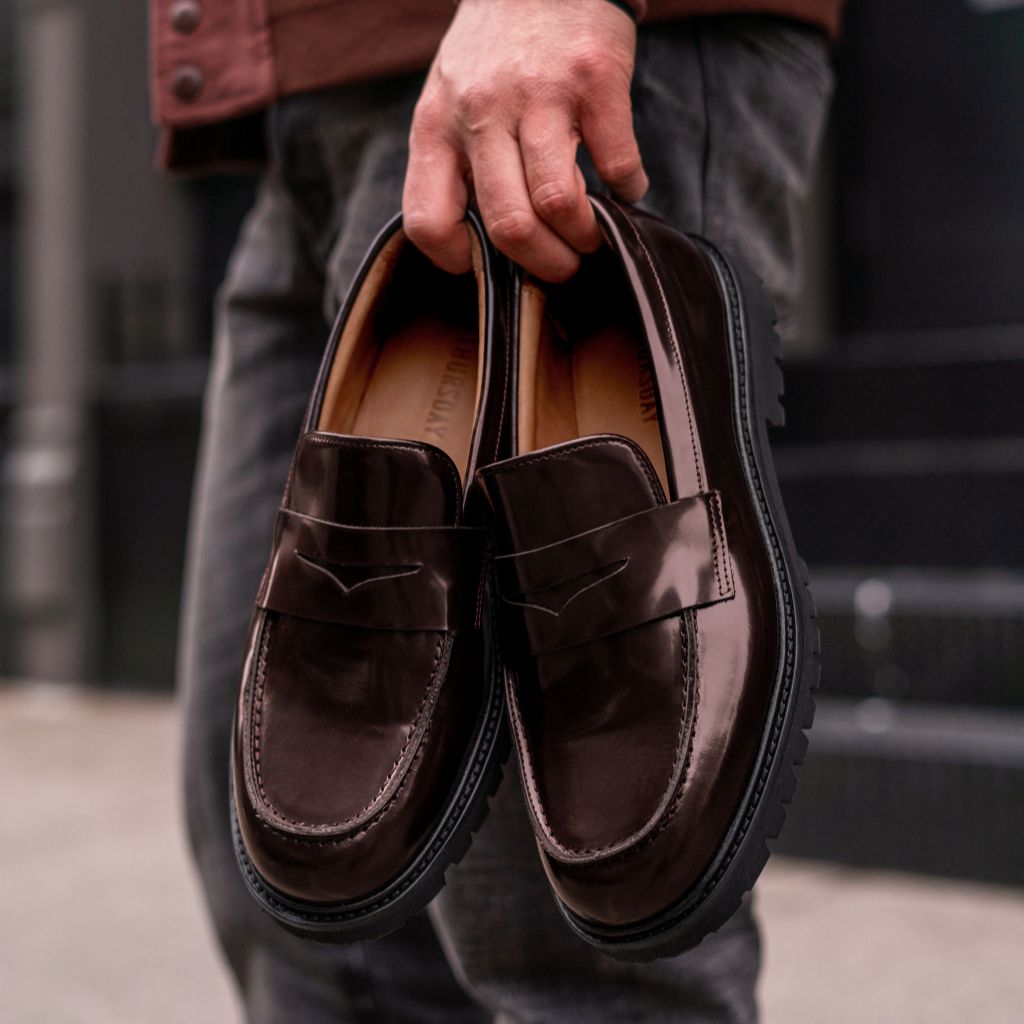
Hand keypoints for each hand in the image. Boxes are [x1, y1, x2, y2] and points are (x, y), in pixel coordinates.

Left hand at [403, 0, 647, 281]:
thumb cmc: (496, 48)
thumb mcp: (450, 98)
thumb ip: (458, 158)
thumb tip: (487, 241)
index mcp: (436, 126)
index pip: (427, 218)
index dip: (454, 258)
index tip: (484, 263)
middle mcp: (480, 112)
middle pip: (508, 224)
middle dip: (544, 264)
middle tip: (563, 268)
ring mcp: (538, 95)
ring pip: (557, 202)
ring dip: (584, 236)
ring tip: (592, 238)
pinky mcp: (593, 80)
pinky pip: (616, 163)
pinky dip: (627, 190)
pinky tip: (625, 189)